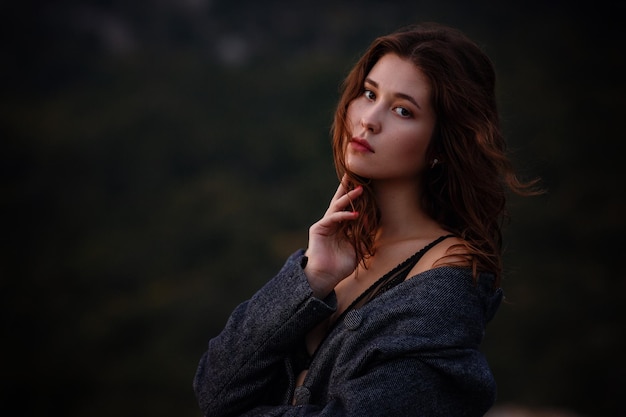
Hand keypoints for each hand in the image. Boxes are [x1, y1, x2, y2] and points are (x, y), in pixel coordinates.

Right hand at [304, 178, 363, 297]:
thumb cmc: (340, 266)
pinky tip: (354, 215)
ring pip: (337, 206)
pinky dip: (343, 215)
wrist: (325, 277)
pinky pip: (332, 218)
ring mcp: (325, 224)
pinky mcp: (319, 228)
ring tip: (360, 190)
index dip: (358, 198)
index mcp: (342, 226)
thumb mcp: (358, 249)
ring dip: (348, 198)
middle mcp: (333, 222)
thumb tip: (375, 226)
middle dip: (349, 188)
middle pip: (341, 201)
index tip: (368, 185)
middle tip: (357, 175)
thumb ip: (365, 237)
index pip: (351, 207)